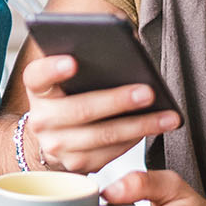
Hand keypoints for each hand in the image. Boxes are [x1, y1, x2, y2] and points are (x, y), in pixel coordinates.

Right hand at [20, 55, 181, 172]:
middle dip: (117, 101)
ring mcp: (57, 145)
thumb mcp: (70, 76)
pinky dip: (135, 139)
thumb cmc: (72, 95)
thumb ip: (90, 56)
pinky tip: (155, 128)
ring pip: (102, 136)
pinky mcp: (76, 164)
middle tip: (148, 92)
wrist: (55, 136)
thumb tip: (129, 40)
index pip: (37, 76)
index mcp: (38, 89)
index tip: (72, 62)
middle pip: (80, 110)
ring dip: (139, 125)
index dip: (52, 69)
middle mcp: (41, 119)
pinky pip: (111, 153)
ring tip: (167, 116)